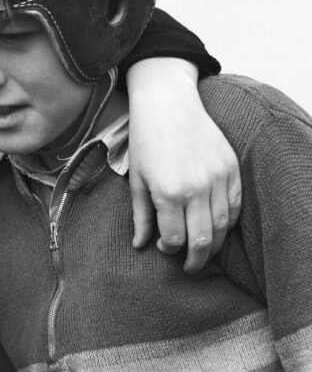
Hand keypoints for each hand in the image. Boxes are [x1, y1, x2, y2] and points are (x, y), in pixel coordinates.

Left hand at [127, 59, 241, 271]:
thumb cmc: (146, 141)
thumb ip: (141, 215)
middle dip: (195, 259)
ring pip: (222, 225)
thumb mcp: (136, 179)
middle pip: (202, 239)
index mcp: (168, 192)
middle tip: (189, 267)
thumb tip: (140, 245)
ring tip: (202, 250)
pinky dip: (227, 221)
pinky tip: (216, 226)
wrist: (168, 104)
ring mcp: (218, 178)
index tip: (163, 248)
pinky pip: (235, 205)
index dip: (169, 250)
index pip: (175, 238)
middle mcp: (197, 188)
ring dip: (213, 243)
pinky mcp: (231, 168)